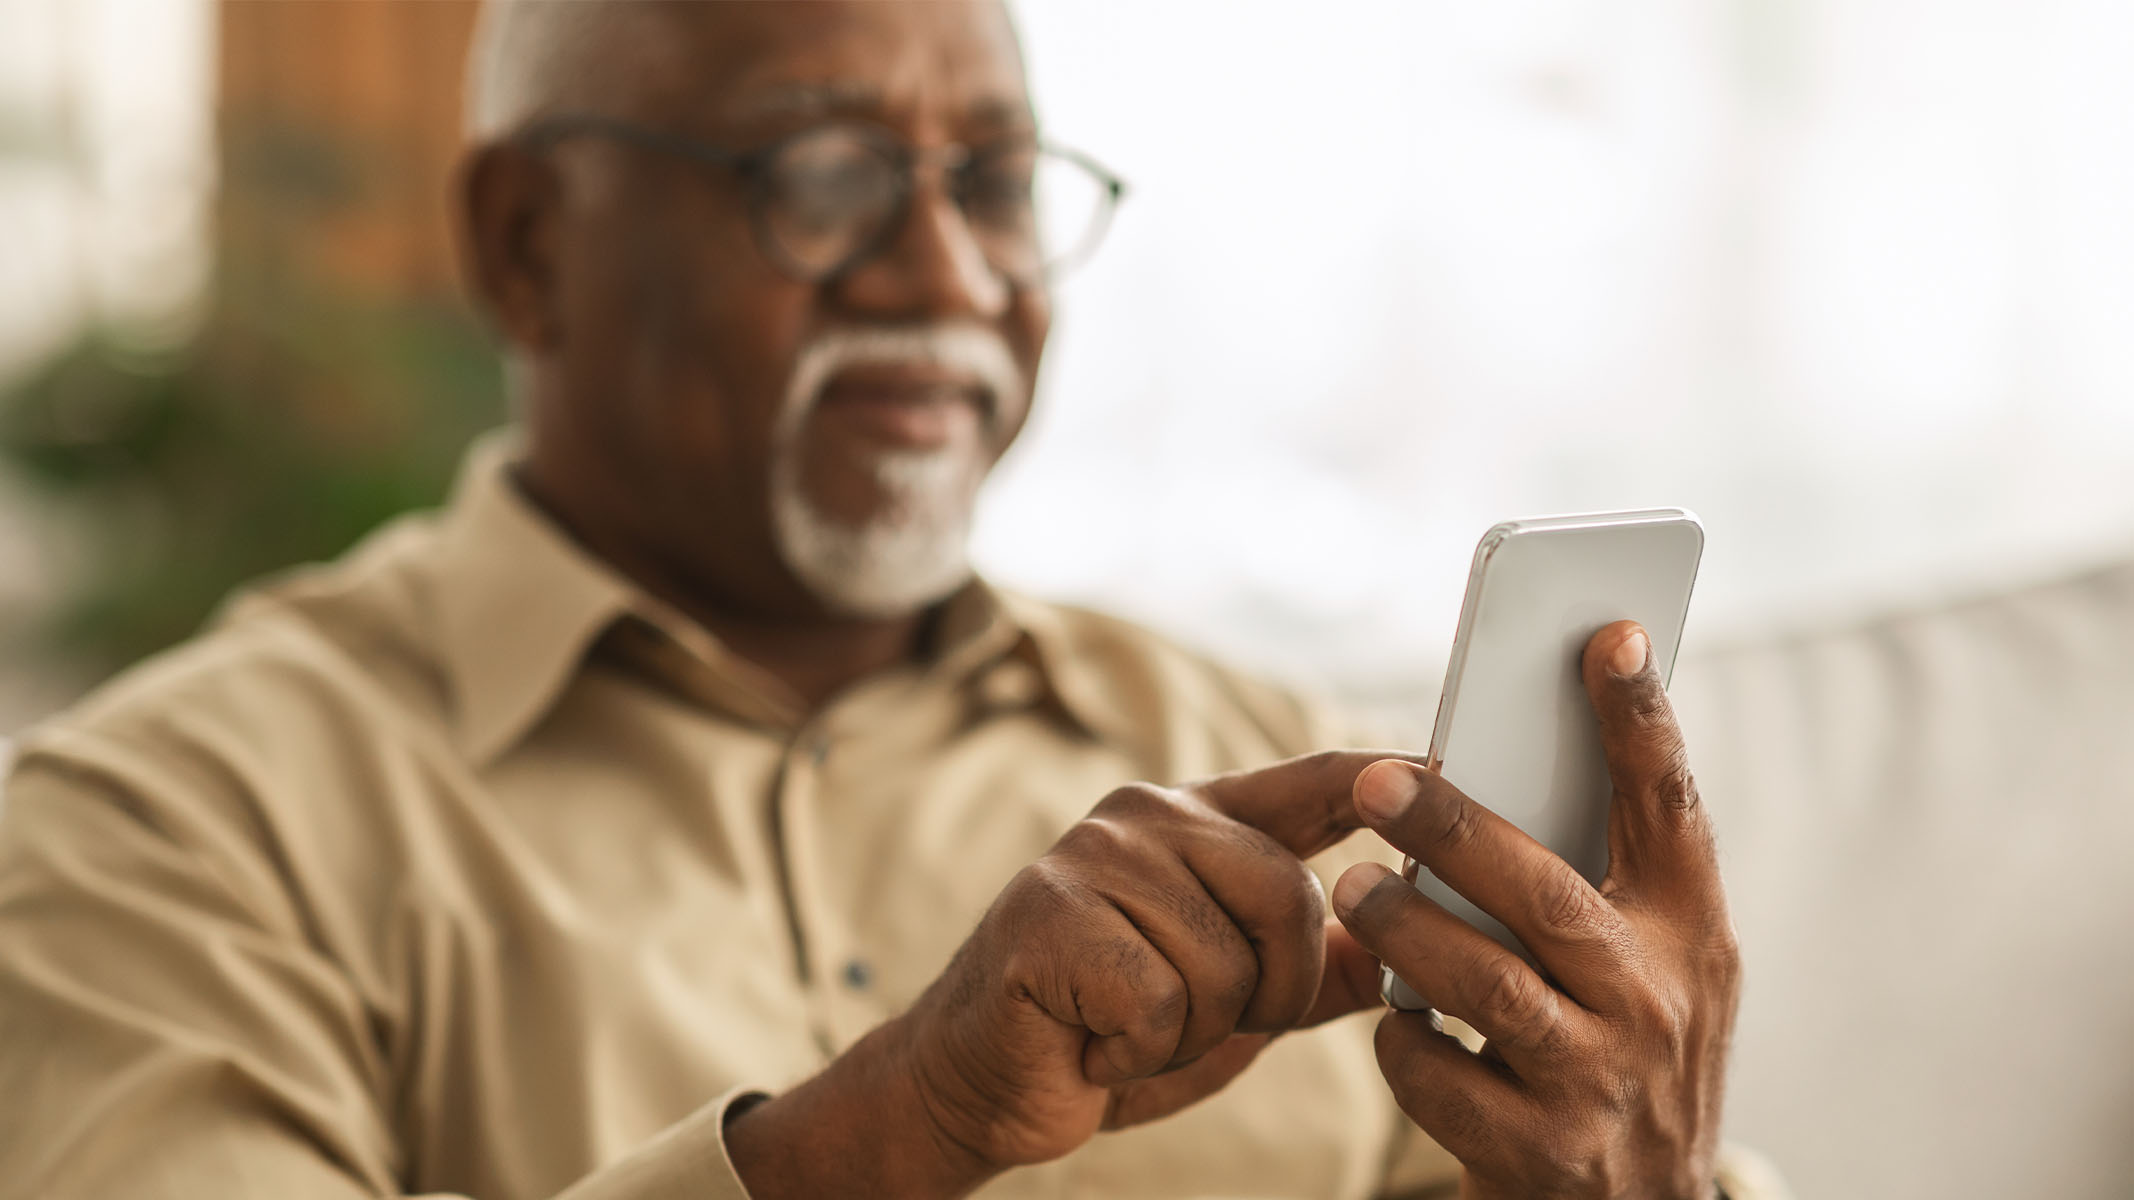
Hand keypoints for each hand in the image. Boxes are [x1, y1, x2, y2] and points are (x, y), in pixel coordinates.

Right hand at [902, 749, 1403, 1171]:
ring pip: (1224, 962)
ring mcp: (1094, 855)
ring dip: (1191, 1033)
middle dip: (1271, 993)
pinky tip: (1094, 1040)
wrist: (981, 1082)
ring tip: (1130, 1028)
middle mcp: (1148, 816)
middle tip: (1199, 1022)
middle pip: (1290, 896)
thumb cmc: (1109, 1033)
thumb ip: (1314, 970)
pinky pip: (1158, 1000)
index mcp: (1197, 823)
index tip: (1445, 767)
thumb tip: (1410, 950)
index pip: (1310, 783)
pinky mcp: (1052, 912)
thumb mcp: (1234, 1004)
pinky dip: (1139, 1050)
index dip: (1381, 779)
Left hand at [1332, 621, 1739, 1199]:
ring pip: (1482, 984)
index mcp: (1689, 932)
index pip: (1671, 806)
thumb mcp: (1648, 968)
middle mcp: (1658, 1002)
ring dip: (1403, 930)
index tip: (1608, 632)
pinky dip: (1400, 1037)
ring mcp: (1600, 1082)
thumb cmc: (1622, 1052)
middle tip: (1372, 781)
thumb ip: (1598, 882)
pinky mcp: (1538, 1153)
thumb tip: (1501, 758)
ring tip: (1357, 890)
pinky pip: (1437, 1071)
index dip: (1640, 717)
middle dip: (1453, 830)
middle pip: (1545, 894)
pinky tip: (1394, 1019)